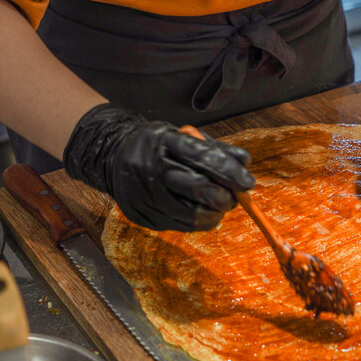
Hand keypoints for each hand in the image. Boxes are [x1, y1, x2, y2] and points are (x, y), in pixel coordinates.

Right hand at [63, 104, 254, 230]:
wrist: (112, 155)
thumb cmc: (157, 145)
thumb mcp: (183, 135)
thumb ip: (214, 148)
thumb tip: (244, 163)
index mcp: (163, 142)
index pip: (202, 157)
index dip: (228, 171)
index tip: (248, 182)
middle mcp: (151, 169)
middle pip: (197, 189)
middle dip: (224, 197)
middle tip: (235, 196)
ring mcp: (143, 195)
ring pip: (191, 215)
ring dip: (214, 212)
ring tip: (219, 204)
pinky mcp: (141, 216)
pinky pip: (179, 225)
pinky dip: (197, 220)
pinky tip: (201, 210)